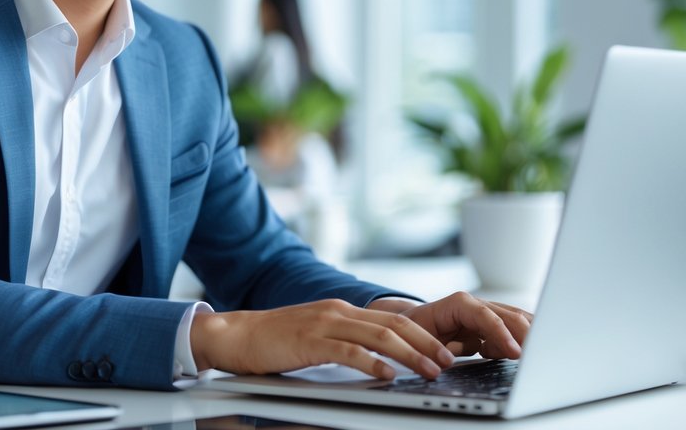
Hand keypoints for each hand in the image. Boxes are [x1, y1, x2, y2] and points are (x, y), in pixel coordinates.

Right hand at [189, 299, 455, 379]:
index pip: (392, 317)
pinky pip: (348, 351)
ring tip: (429, 370)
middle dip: (426, 342)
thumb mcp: (317, 336)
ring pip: (378, 335)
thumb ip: (345, 341)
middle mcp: (337, 311)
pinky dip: (372, 363)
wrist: (237, 335)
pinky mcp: (309, 340)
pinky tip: (387, 375)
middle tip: (448, 360)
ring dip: (409, 354)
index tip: (444, 350)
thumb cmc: (275, 341)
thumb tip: (379, 360)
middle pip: (393, 323)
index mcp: (341, 310)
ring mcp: (324, 323)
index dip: (423, 333)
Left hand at [385, 291, 532, 359]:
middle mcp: (474, 305)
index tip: (514, 352)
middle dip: (525, 335)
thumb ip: (435, 349)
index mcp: (456, 304)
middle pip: (508, 315)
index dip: (500, 333)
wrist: (409, 329)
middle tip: (537, 357)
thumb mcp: (418, 341)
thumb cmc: (411, 334)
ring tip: (537, 355)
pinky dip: (520, 342)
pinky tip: (517, 354)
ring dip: (527, 337)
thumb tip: (448, 360)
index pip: (484, 314)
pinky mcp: (490, 327)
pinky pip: (512, 331)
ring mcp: (485, 314)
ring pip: (515, 321)